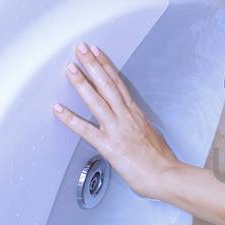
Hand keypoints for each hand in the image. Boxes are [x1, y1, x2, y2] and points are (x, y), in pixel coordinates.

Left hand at [52, 41, 179, 199]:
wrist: (166, 176)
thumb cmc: (161, 161)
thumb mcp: (151, 135)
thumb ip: (138, 126)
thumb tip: (132, 123)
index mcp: (136, 114)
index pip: (119, 83)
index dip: (106, 66)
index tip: (97, 53)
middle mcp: (126, 117)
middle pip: (108, 84)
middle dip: (93, 64)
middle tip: (81, 49)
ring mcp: (117, 129)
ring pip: (97, 100)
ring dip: (82, 82)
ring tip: (70, 68)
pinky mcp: (108, 145)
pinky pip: (85, 130)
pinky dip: (70, 119)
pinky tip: (58, 109)